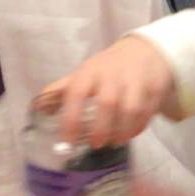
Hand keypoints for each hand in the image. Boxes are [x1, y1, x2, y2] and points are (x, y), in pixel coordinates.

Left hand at [39, 35, 177, 146]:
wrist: (146, 51)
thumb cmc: (109, 67)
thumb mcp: (85, 73)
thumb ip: (63, 91)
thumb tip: (39, 109)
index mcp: (90, 71)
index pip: (76, 93)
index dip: (71, 118)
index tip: (68, 140)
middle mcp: (113, 75)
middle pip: (108, 103)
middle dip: (102, 128)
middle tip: (96, 145)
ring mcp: (136, 81)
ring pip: (131, 110)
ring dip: (123, 131)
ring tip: (115, 142)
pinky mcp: (155, 88)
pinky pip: (147, 113)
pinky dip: (138, 128)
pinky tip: (130, 134)